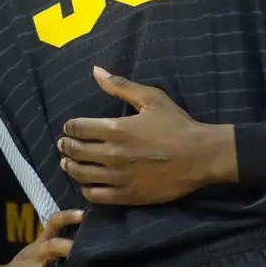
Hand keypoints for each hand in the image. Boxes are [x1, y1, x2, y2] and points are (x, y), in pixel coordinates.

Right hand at [0, 210, 83, 266]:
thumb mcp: (35, 260)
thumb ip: (55, 255)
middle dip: (65, 248)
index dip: (67, 218)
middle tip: (83, 254)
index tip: (84, 215)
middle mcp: (30, 259)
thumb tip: (90, 253)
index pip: (52, 226)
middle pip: (48, 247)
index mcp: (37, 248)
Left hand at [57, 67, 233, 204]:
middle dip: (66, 146)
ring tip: (68, 164)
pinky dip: (86, 189)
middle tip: (64, 144)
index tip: (69, 127)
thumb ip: (121, 85)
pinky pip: (95, 196)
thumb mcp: (152, 98)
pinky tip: (87, 183)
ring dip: (70, 168)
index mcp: (116, 129)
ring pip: (81, 174)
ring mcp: (118, 177)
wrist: (201, 156)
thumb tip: (96, 71)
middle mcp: (112, 154)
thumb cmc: (177, 125)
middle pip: (75, 151)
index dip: (70, 127)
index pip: (78, 128)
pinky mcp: (127, 196)